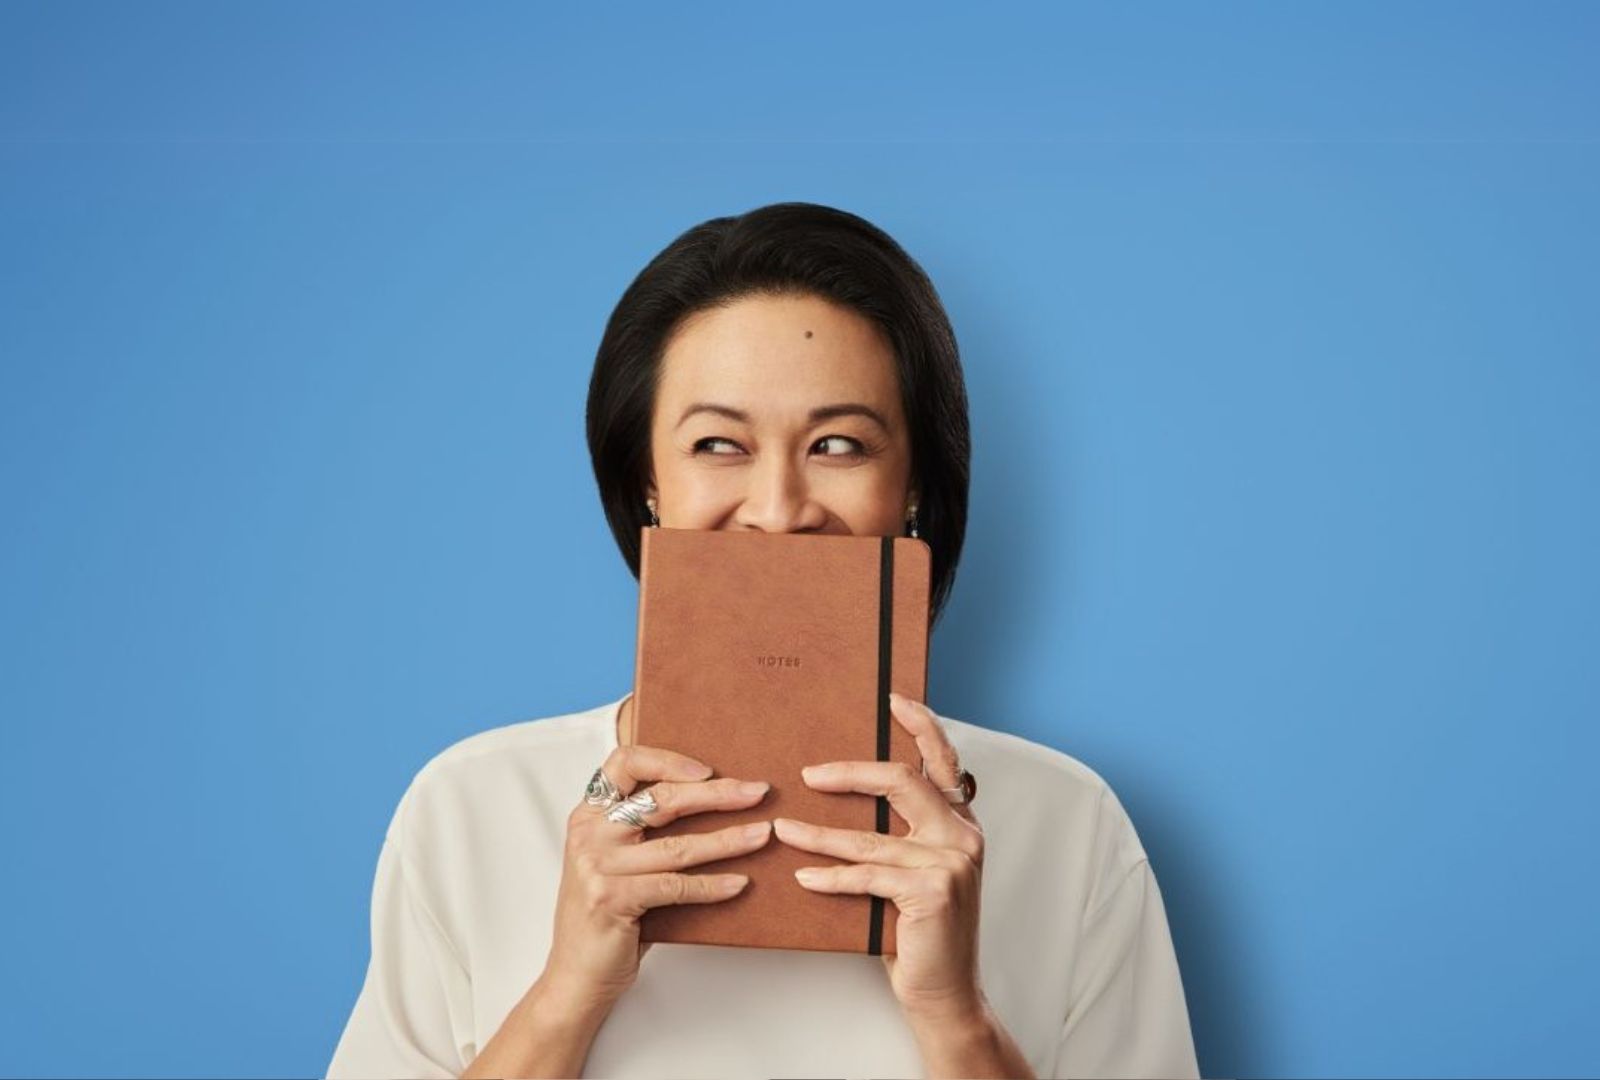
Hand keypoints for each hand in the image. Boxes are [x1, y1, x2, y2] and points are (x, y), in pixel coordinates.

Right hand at [542, 744, 773, 1007]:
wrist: (576, 974)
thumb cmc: (607, 913)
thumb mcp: (615, 859)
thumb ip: (644, 829)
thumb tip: (715, 798)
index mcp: (589, 814)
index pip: (625, 762)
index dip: (668, 760)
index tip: (709, 770)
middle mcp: (589, 833)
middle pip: (662, 799)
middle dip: (718, 794)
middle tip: (758, 793)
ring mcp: (598, 867)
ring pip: (677, 846)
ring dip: (728, 839)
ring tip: (762, 835)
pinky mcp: (612, 900)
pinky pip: (676, 887)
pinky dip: (712, 886)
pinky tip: (740, 883)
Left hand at [771, 691, 985, 1020]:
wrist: (944, 992)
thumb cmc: (919, 931)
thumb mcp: (916, 872)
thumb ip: (900, 834)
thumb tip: (841, 793)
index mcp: (961, 823)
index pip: (943, 761)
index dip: (921, 725)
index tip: (892, 700)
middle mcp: (963, 836)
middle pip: (902, 782)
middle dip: (851, 773)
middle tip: (809, 774)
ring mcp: (951, 863)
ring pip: (871, 836)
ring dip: (819, 834)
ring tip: (783, 828)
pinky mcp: (931, 892)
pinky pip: (867, 876)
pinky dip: (830, 878)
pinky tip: (803, 879)